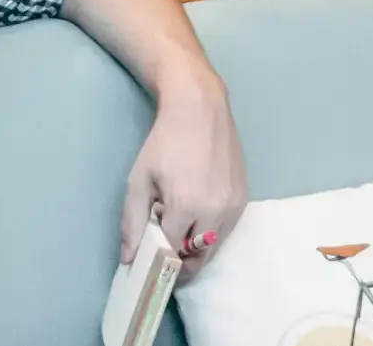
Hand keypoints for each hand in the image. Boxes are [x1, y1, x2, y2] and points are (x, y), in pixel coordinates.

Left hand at [121, 79, 245, 278]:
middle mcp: (214, 211)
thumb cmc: (164, 142)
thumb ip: (132, 222)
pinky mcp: (243, 198)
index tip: (149, 260)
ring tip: (180, 229)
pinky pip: (226, 230)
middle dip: (180, 264)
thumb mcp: (139, 180)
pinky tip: (197, 214)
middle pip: (198, 259)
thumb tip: (130, 259)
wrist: (200, 109)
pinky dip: (211, 232)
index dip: (158, 259)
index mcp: (186, 206)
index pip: (172, 253)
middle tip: (165, 256)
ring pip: (214, 247)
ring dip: (196, 249)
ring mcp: (233, 206)